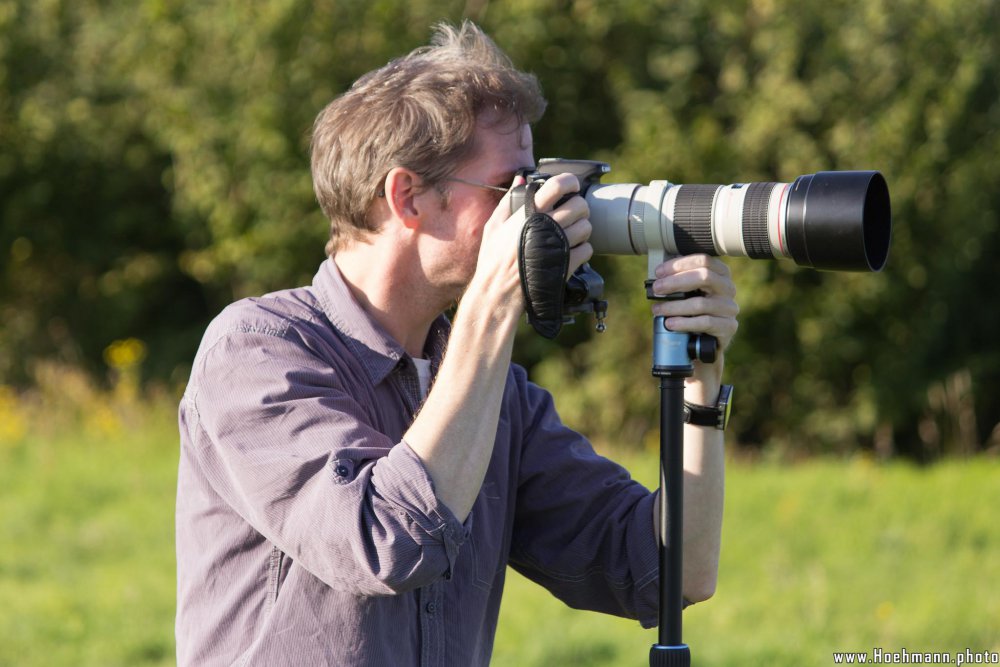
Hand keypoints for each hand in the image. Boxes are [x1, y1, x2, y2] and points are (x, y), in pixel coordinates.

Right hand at [471, 173, 592, 313]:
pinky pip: (587, 250)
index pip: (559, 184)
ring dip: (582, 229)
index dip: (570, 181)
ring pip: (586, 227)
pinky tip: (571, 252)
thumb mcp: (494, 226)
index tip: (572, 186)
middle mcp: (546, 225)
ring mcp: (558, 245)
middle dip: (580, 207)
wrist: (498, 291)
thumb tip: (521, 179)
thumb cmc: (493, 260)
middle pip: (579, 205)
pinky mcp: (566, 264)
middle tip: (573, 213)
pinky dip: (583, 250)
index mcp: (529, 212)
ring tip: (571, 234)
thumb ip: (508, 201)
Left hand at [648, 254, 738, 396]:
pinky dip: (684, 323)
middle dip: (675, 282)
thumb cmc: (690, 314)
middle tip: (656, 289)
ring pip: (701, 303)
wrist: (700, 345)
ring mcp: (730, 308)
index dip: (679, 264)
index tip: (658, 272)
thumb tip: (657, 276)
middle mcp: (728, 289)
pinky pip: (706, 323)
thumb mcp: (684, 295)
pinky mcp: (729, 327)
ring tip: (657, 310)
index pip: (703, 260)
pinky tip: (670, 324)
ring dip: (675, 306)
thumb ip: (676, 283)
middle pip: (705, 277)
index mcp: (719, 274)